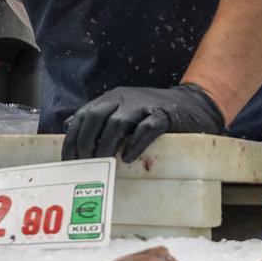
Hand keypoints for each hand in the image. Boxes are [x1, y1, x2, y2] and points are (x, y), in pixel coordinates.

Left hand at [62, 83, 225, 162]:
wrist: (192, 105)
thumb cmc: (152, 112)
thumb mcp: (122, 109)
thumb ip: (98, 117)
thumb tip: (69, 126)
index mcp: (111, 98)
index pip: (83, 115)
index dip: (73, 137)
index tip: (69, 159)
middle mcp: (124, 99)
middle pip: (96, 116)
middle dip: (86, 141)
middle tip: (85, 163)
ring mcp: (144, 106)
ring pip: (118, 122)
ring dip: (107, 144)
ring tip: (103, 162)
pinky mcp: (163, 116)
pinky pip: (146, 129)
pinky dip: (135, 144)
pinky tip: (128, 158)